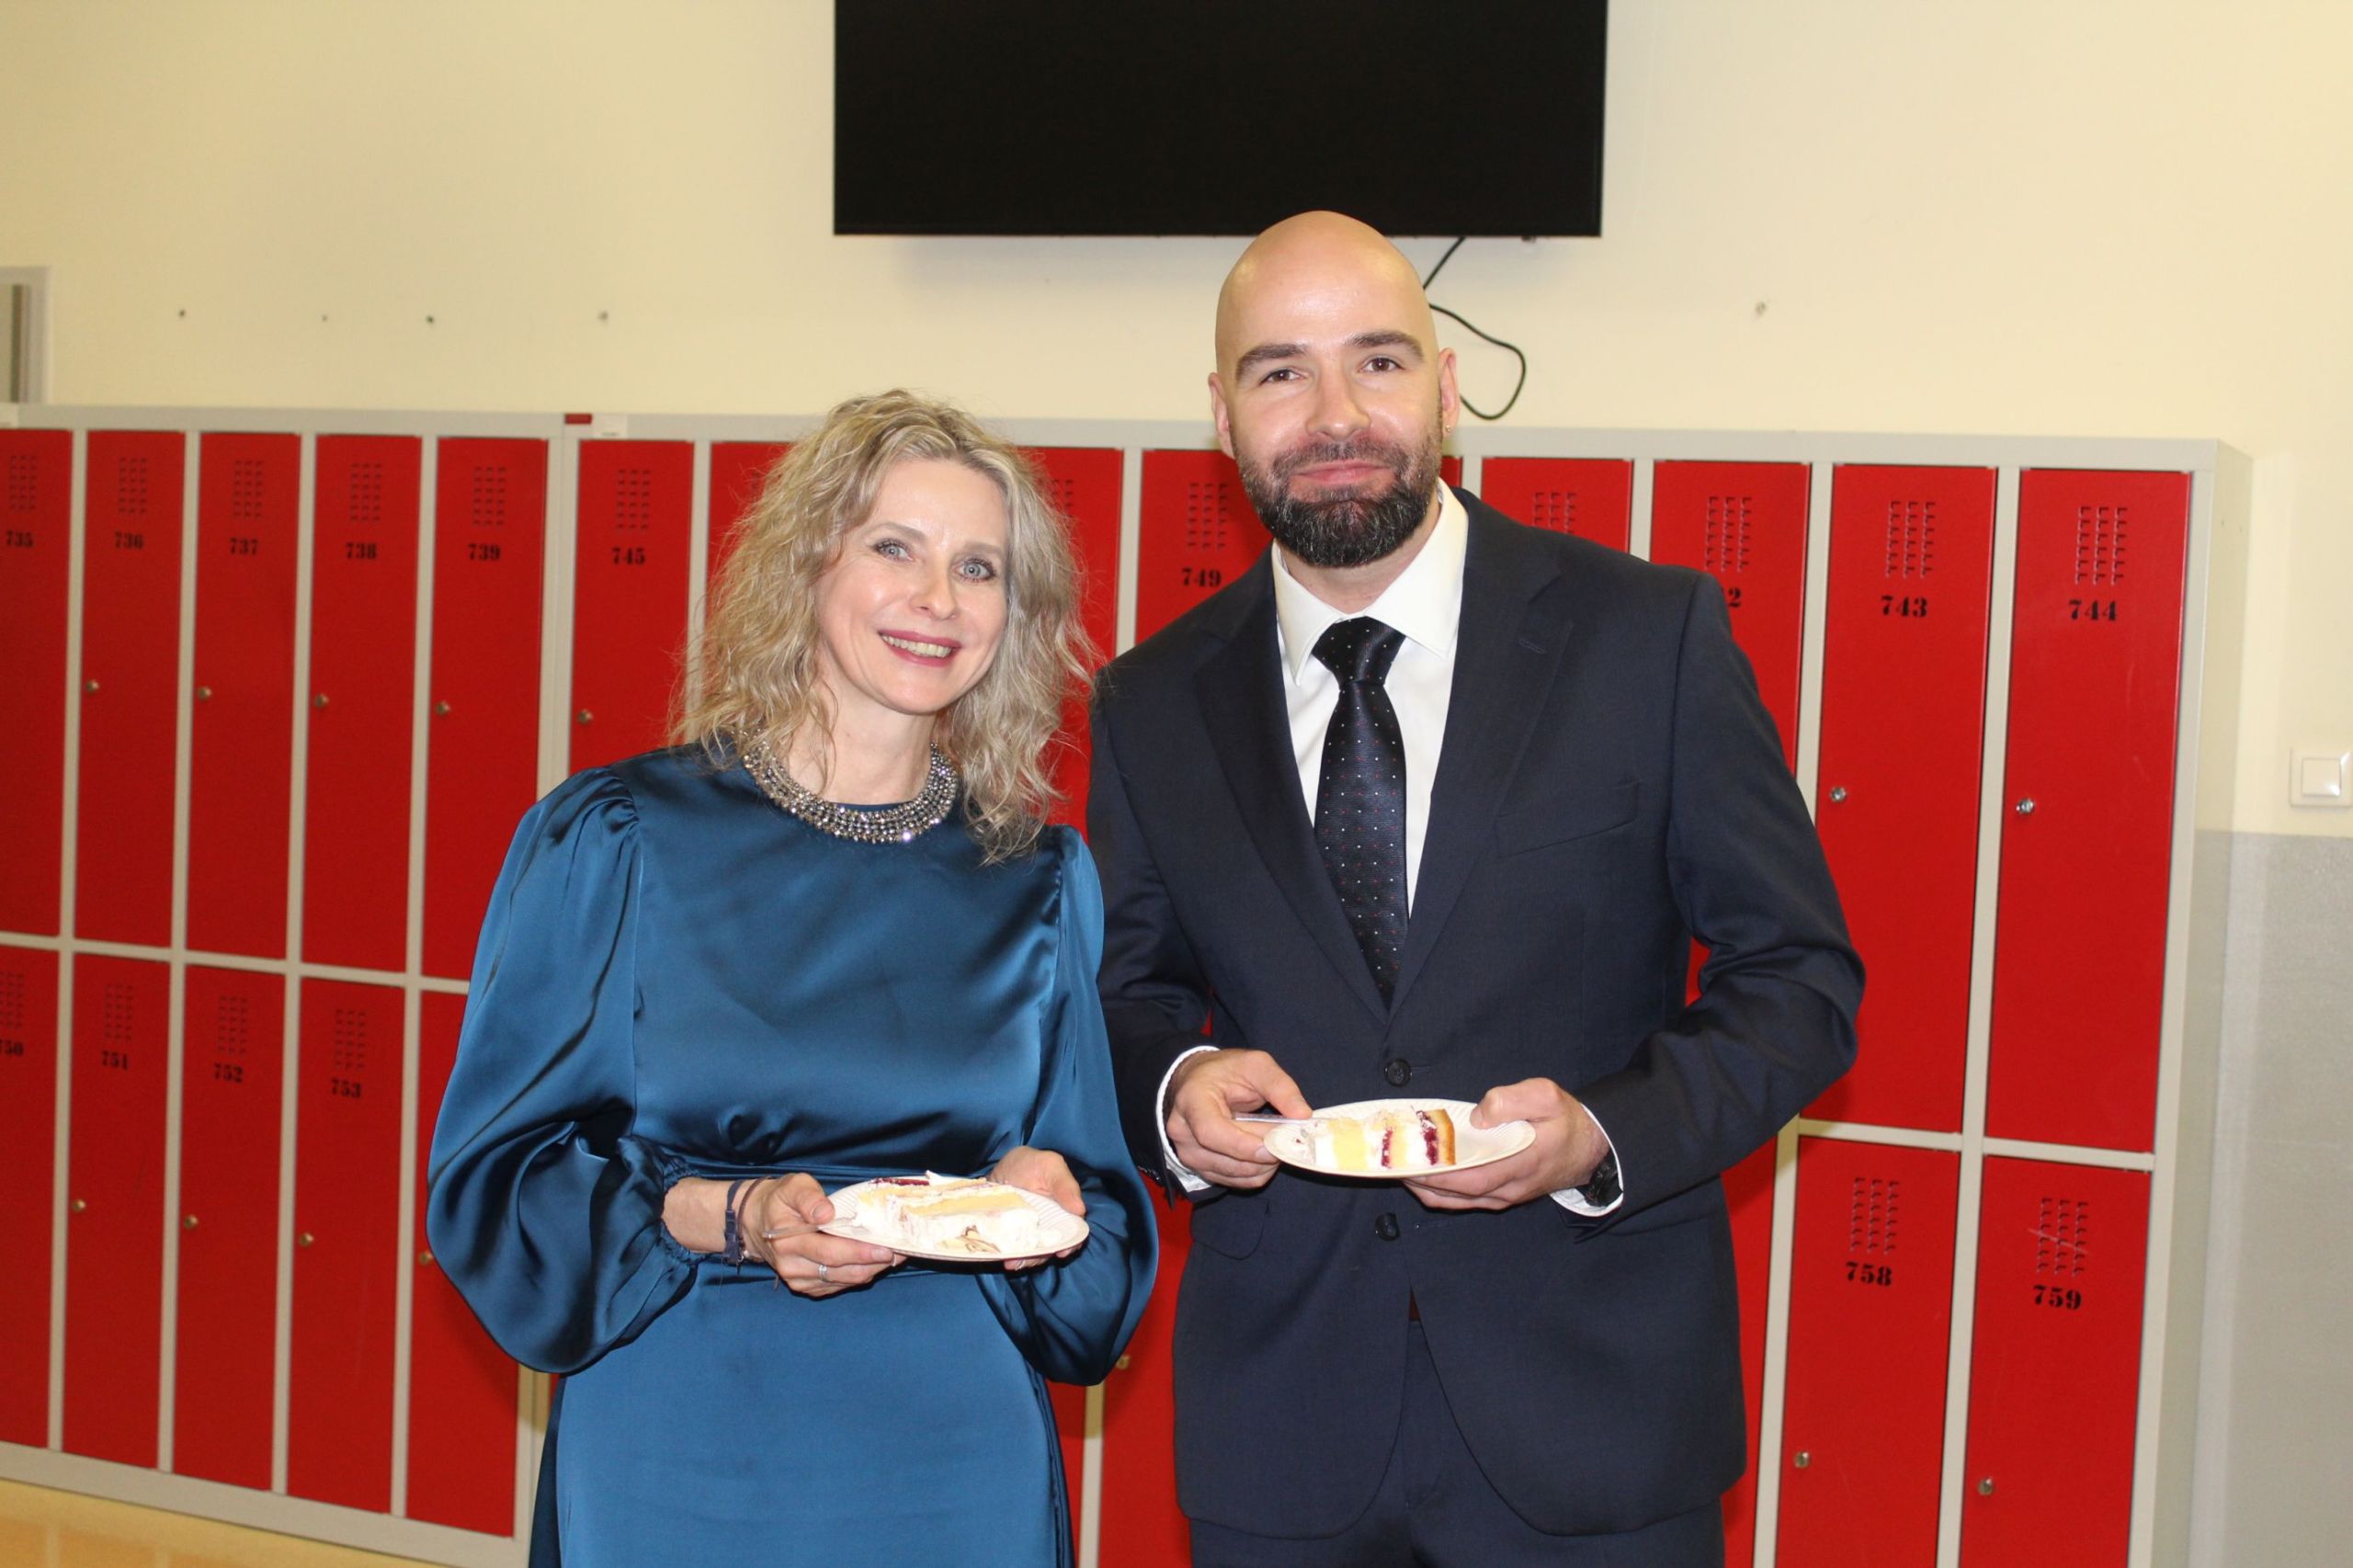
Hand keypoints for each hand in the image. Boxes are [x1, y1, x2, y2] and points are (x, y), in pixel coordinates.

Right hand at [744, 1173, 900, 1296]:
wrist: (756, 1223)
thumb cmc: (779, 1200)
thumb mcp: (792, 1186)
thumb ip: (809, 1197)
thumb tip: (826, 1213)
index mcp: (787, 1241)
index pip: (830, 1252)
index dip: (860, 1252)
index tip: (887, 1248)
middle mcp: (792, 1267)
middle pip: (841, 1271)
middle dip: (874, 1262)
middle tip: (902, 1251)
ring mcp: (798, 1280)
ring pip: (843, 1281)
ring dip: (871, 1270)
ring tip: (896, 1256)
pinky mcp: (807, 1287)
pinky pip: (838, 1285)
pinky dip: (859, 1275)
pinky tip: (875, 1263)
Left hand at [990, 1145, 1086, 1269]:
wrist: (1002, 1166)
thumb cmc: (1031, 1163)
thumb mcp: (1049, 1166)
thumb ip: (1065, 1185)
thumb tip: (1080, 1210)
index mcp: (1066, 1212)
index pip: (1073, 1233)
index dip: (1070, 1244)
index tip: (1061, 1251)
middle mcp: (1050, 1226)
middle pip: (1050, 1247)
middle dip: (1039, 1257)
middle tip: (1024, 1260)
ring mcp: (1030, 1232)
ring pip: (1032, 1251)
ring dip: (1023, 1259)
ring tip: (1010, 1262)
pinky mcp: (1012, 1235)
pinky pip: (1014, 1249)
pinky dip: (1009, 1254)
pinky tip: (1001, 1257)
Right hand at [1165, 1049, 1310, 1189]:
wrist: (1199, 1081)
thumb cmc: (1226, 1071)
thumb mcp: (1256, 1065)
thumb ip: (1280, 1087)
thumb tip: (1303, 1115)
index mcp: (1191, 1101)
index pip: (1211, 1133)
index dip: (1243, 1145)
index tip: (1274, 1146)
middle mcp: (1183, 1132)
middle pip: (1226, 1157)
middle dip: (1263, 1153)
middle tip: (1291, 1140)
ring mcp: (1189, 1154)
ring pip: (1233, 1174)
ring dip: (1263, 1165)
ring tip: (1279, 1143)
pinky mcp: (1201, 1168)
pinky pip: (1236, 1182)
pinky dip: (1258, 1172)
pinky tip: (1268, 1154)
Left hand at [1403, 1078, 1607, 1211]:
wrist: (1592, 1147)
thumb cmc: (1566, 1120)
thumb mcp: (1545, 1096)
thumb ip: (1511, 1101)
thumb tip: (1478, 1116)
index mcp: (1521, 1164)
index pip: (1472, 1178)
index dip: (1438, 1175)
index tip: (1409, 1165)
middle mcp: (1510, 1188)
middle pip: (1457, 1194)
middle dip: (1421, 1181)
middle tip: (1391, 1165)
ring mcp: (1506, 1197)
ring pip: (1458, 1202)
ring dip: (1426, 1189)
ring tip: (1399, 1170)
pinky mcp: (1502, 1196)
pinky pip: (1466, 1200)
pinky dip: (1441, 1192)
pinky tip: (1423, 1177)